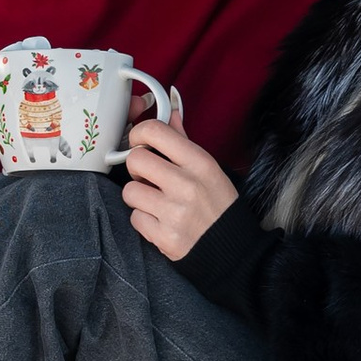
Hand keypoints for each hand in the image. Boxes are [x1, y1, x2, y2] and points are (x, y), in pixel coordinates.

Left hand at [121, 119, 238, 260]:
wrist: (230, 248)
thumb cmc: (217, 204)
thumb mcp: (209, 169)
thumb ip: (184, 142)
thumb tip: (169, 112)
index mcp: (199, 163)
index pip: (154, 131)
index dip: (138, 134)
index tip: (139, 143)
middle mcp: (187, 185)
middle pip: (135, 160)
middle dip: (137, 168)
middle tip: (149, 177)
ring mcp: (174, 212)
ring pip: (129, 190)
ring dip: (138, 197)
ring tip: (156, 202)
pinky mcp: (164, 236)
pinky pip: (135, 218)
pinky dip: (144, 220)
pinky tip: (161, 220)